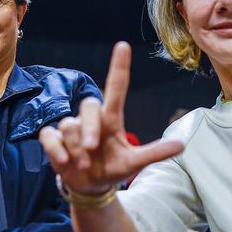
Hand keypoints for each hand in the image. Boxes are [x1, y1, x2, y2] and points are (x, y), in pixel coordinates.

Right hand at [39, 42, 183, 194]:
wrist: (89, 185)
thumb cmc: (112, 168)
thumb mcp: (133, 164)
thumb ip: (154, 153)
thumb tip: (181, 144)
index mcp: (111, 119)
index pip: (115, 88)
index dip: (119, 67)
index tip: (123, 46)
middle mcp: (91, 120)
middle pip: (88, 105)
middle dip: (90, 127)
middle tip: (92, 148)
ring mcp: (71, 128)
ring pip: (69, 125)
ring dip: (77, 148)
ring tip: (84, 165)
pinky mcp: (54, 139)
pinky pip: (49, 135)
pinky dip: (57, 149)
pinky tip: (64, 161)